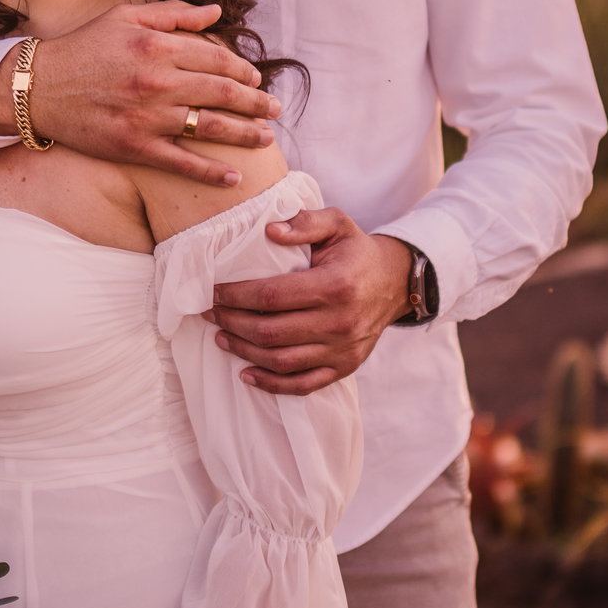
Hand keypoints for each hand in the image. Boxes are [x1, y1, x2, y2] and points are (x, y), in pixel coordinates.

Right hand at [0, 1, 280, 187]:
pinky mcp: (133, 146)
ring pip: (210, 127)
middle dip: (254, 102)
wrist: (38, 87)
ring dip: (244, 134)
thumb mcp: (125, 16)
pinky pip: (181, 162)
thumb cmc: (83, 46)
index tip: (255, 78)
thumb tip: (216, 12)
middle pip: (222, 92)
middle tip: (274, 109)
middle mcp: (157, 80)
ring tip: (264, 138)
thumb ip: (173, 12)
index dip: (243, 69)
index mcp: (157, 44)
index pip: (217, 57)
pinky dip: (209, 172)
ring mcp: (147, 116)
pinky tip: (232, 178)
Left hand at [206, 212, 412, 394]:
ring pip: (281, 361)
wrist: (395, 283)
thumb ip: (305, 221)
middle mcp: (340, 322)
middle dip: (232, 322)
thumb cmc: (357, 252)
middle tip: (211, 313)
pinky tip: (246, 374)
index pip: (272, 296)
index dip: (236, 295)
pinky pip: (303, 385)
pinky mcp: (344, 368)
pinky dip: (271, 385)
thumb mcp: (337, 224)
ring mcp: (343, 350)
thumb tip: (269, 230)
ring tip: (221, 337)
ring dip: (244, 351)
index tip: (214, 291)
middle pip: (270, 332)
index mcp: (335, 285)